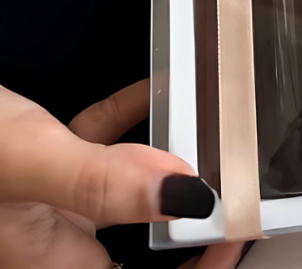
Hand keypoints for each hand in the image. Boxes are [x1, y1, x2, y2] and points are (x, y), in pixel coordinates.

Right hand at [0, 80, 244, 268]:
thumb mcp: (28, 162)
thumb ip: (100, 182)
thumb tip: (185, 195)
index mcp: (50, 263)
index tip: (234, 233)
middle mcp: (52, 243)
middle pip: (139, 246)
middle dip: (187, 208)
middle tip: (231, 173)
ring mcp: (49, 206)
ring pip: (124, 191)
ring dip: (164, 158)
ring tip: (204, 126)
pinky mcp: (40, 168)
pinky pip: (98, 150)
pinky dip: (129, 121)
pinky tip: (152, 89)